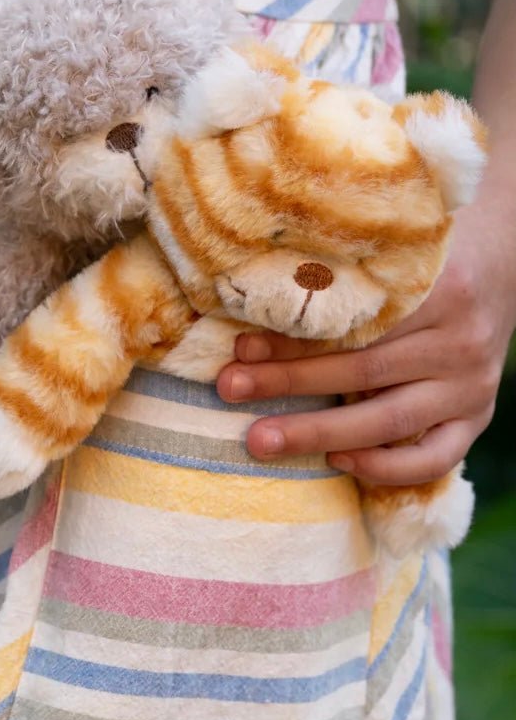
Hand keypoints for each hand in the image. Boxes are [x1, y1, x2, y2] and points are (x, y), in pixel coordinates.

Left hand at [216, 206, 515, 484]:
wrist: (504, 261)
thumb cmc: (425, 255)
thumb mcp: (391, 251)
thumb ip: (340, 272)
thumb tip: (251, 300)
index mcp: (442, 290)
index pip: (356, 324)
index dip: (293, 339)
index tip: (239, 347)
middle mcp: (461, 342)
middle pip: (362, 371)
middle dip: (288, 384)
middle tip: (230, 389)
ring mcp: (472, 385)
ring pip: (388, 421)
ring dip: (317, 433)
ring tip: (260, 440)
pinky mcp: (477, 417)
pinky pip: (434, 458)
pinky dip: (384, 468)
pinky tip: (336, 462)